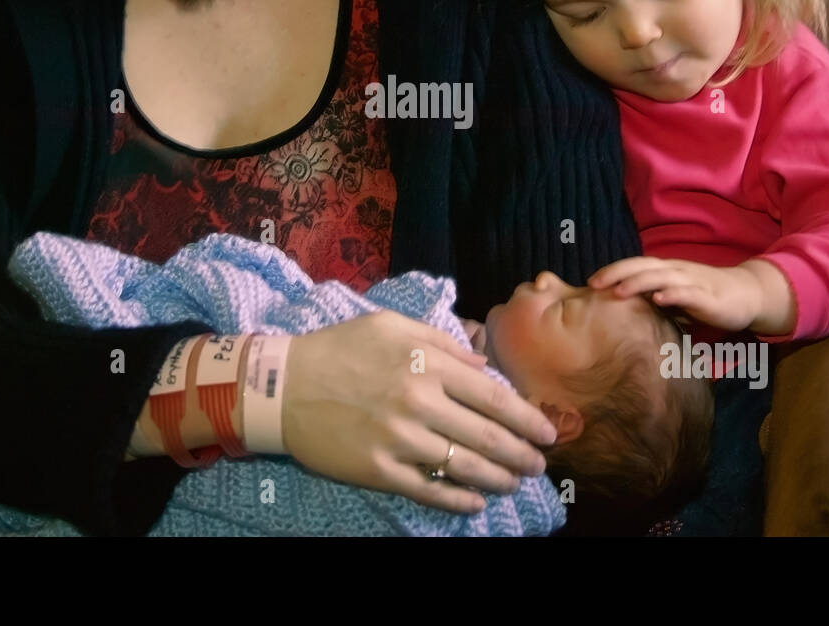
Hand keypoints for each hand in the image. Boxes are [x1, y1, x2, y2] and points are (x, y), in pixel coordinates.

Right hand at [280, 311, 556, 513]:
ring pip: (463, 465)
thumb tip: (483, 362)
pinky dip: (457, 499)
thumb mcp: (391, 325)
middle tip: (539, 465)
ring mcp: (398, 438)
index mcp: (427, 362)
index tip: (547, 431)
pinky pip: (427, 490)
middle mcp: (419, 401)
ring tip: (515, 483)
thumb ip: (442, 340)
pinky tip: (475, 502)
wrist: (281, 385)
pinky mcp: (378, 469)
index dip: (527, 417)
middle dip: (521, 453)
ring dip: (498, 478)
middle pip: (487, 434)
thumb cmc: (340, 348)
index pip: (493, 396)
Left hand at [587, 256, 761, 331]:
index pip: (635, 265)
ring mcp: (692, 282)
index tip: (589, 282)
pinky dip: (673, 294)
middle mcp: (676, 271)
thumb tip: (622, 312)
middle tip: (593, 284)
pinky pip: (688, 293)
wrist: (747, 294)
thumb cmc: (705, 297)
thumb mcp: (674, 297)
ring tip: (618, 291)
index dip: (613, 270)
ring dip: (638, 282)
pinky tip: (659, 299)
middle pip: (642, 267)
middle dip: (617, 273)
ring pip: (661, 277)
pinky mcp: (708, 297)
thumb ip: (652, 300)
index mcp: (666, 270)